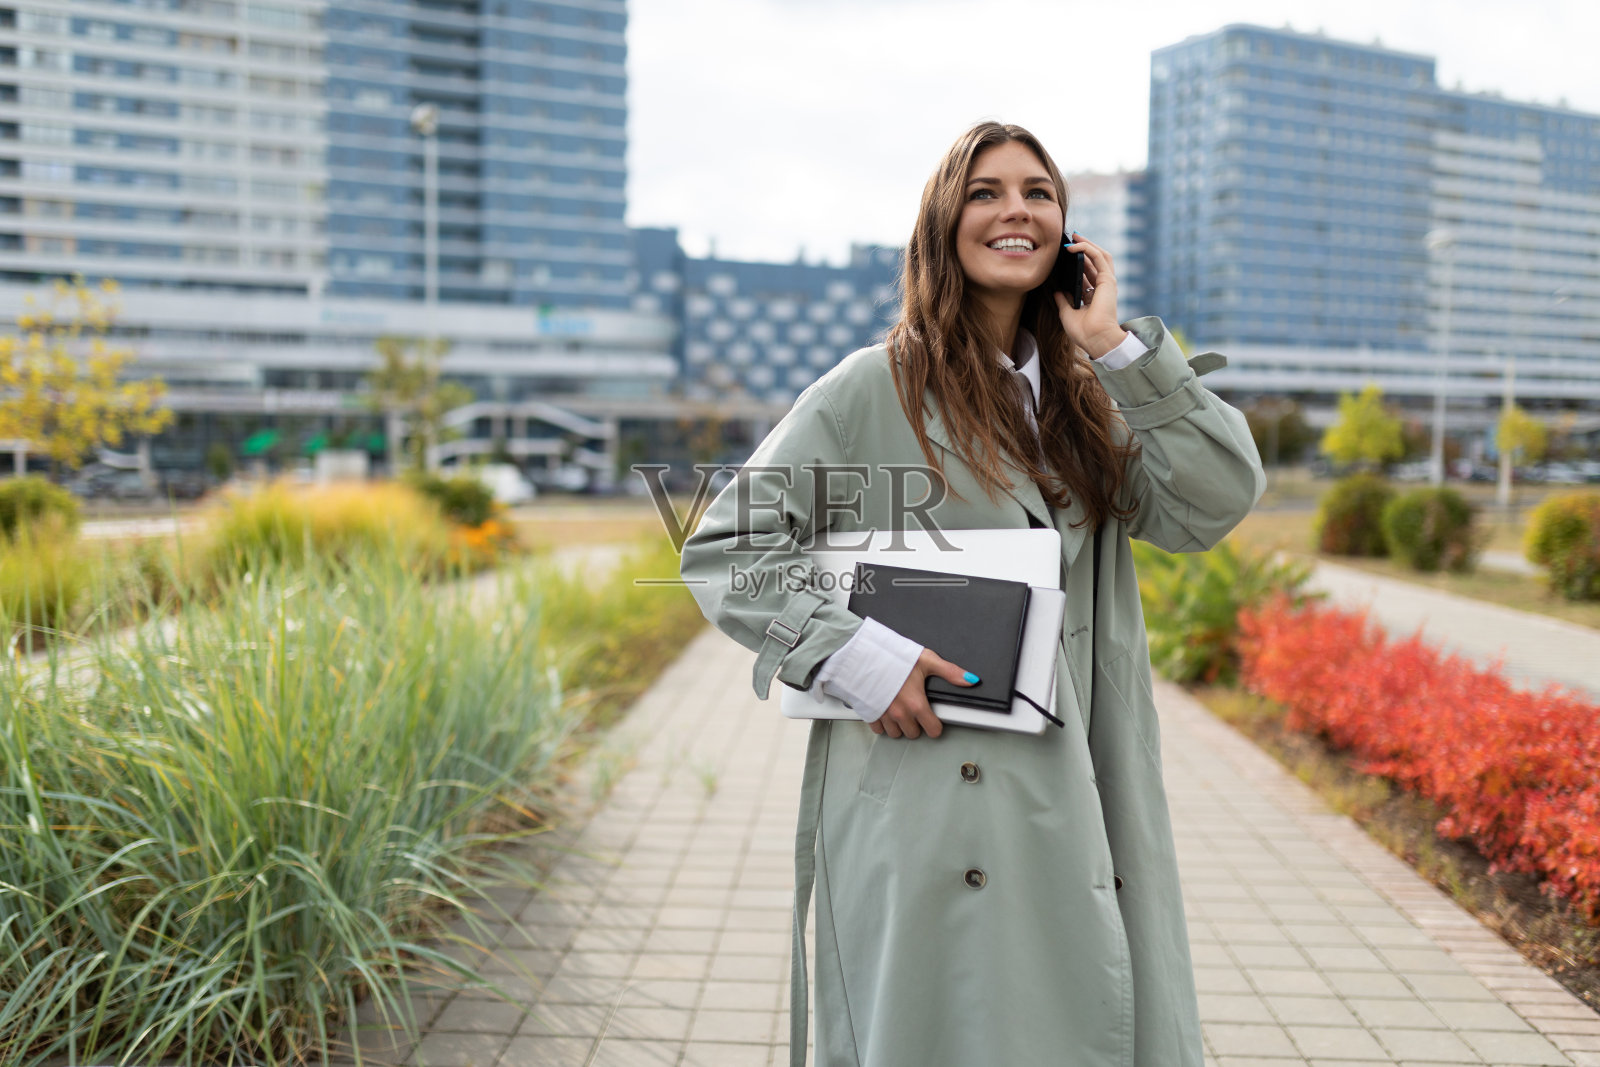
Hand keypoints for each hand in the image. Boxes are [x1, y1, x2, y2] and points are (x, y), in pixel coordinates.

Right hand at [868, 648, 976, 739]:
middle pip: (914, 734)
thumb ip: (949, 672)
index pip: (933, 730)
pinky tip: (885, 709)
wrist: (860, 654)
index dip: (935, 724)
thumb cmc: (890, 656)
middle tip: (914, 709)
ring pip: (896, 733)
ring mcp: (883, 715)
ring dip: (899, 725)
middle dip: (916, 724)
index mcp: (916, 704)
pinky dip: (882, 723)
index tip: (933, 717)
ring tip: (900, 709)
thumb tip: (969, 679)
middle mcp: (900, 714)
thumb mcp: (925, 659)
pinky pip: (878, 729)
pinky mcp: (869, 713)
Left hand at [1053, 233, 1126, 357]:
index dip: (1078, 261)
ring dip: (1087, 243)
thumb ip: (1063, 301)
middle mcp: (1102, 287)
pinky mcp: (1107, 280)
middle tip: (1071, 237)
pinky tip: (1074, 245)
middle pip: (1095, 261)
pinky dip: (1087, 248)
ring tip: (1074, 235)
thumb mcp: (1067, 314)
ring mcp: (1107, 283)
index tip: (1066, 253)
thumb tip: (1056, 291)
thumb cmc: (1084, 332)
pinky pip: (1098, 257)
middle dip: (1084, 247)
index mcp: (1094, 295)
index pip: (1087, 272)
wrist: (1095, 339)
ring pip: (1099, 255)